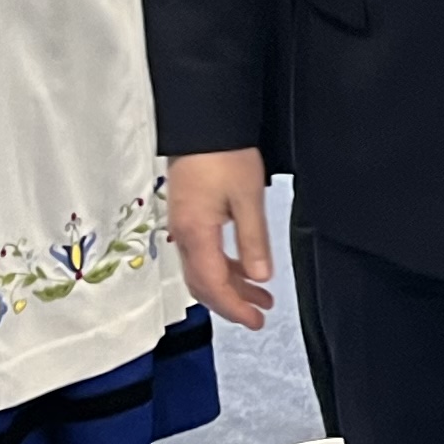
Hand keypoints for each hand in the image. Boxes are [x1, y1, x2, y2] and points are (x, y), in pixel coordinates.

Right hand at [169, 149, 275, 327]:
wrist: (201, 122)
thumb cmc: (224, 155)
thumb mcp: (248, 197)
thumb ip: (253, 240)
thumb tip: (260, 277)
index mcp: (197, 233)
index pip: (213, 285)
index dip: (234, 308)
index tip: (256, 321)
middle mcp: (184, 234)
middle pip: (203, 284)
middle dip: (231, 303)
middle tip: (259, 315)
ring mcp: (183, 225)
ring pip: (203, 270)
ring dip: (230, 286)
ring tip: (260, 294)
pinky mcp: (187, 215)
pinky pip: (202, 253)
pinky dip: (223, 267)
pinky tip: (242, 268)